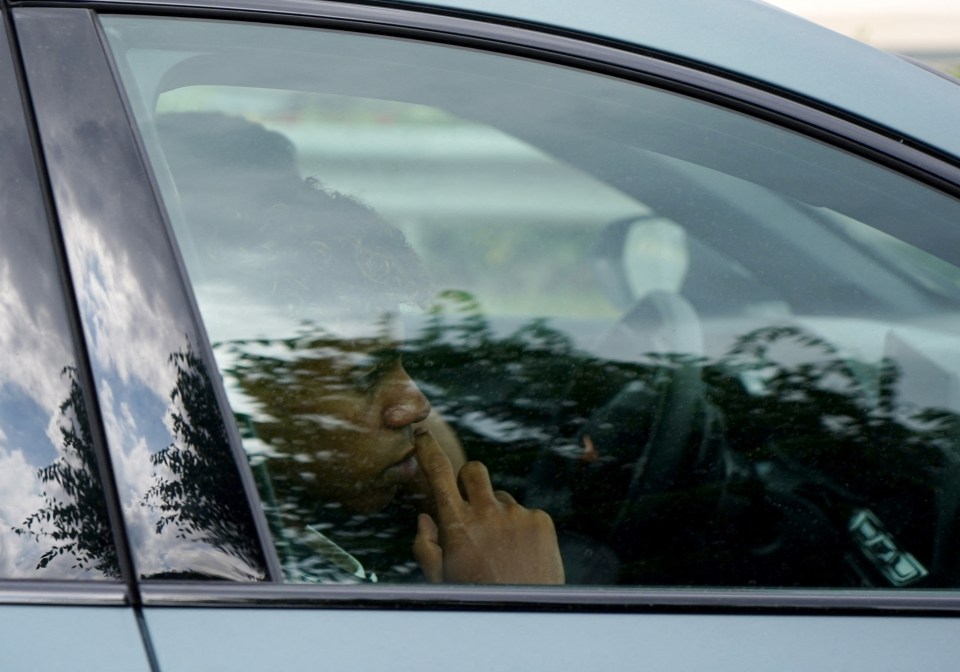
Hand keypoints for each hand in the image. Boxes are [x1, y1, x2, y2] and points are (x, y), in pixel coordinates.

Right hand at [412, 429, 564, 584]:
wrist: (527, 615)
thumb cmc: (479, 598)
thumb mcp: (442, 579)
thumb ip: (427, 547)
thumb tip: (424, 518)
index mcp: (456, 525)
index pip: (438, 474)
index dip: (429, 450)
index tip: (423, 436)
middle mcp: (486, 513)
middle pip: (474, 471)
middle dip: (469, 479)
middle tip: (471, 502)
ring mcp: (516, 514)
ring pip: (502, 498)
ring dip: (498, 513)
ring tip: (502, 550)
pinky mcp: (541, 520)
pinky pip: (526, 512)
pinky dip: (522, 528)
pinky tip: (522, 554)